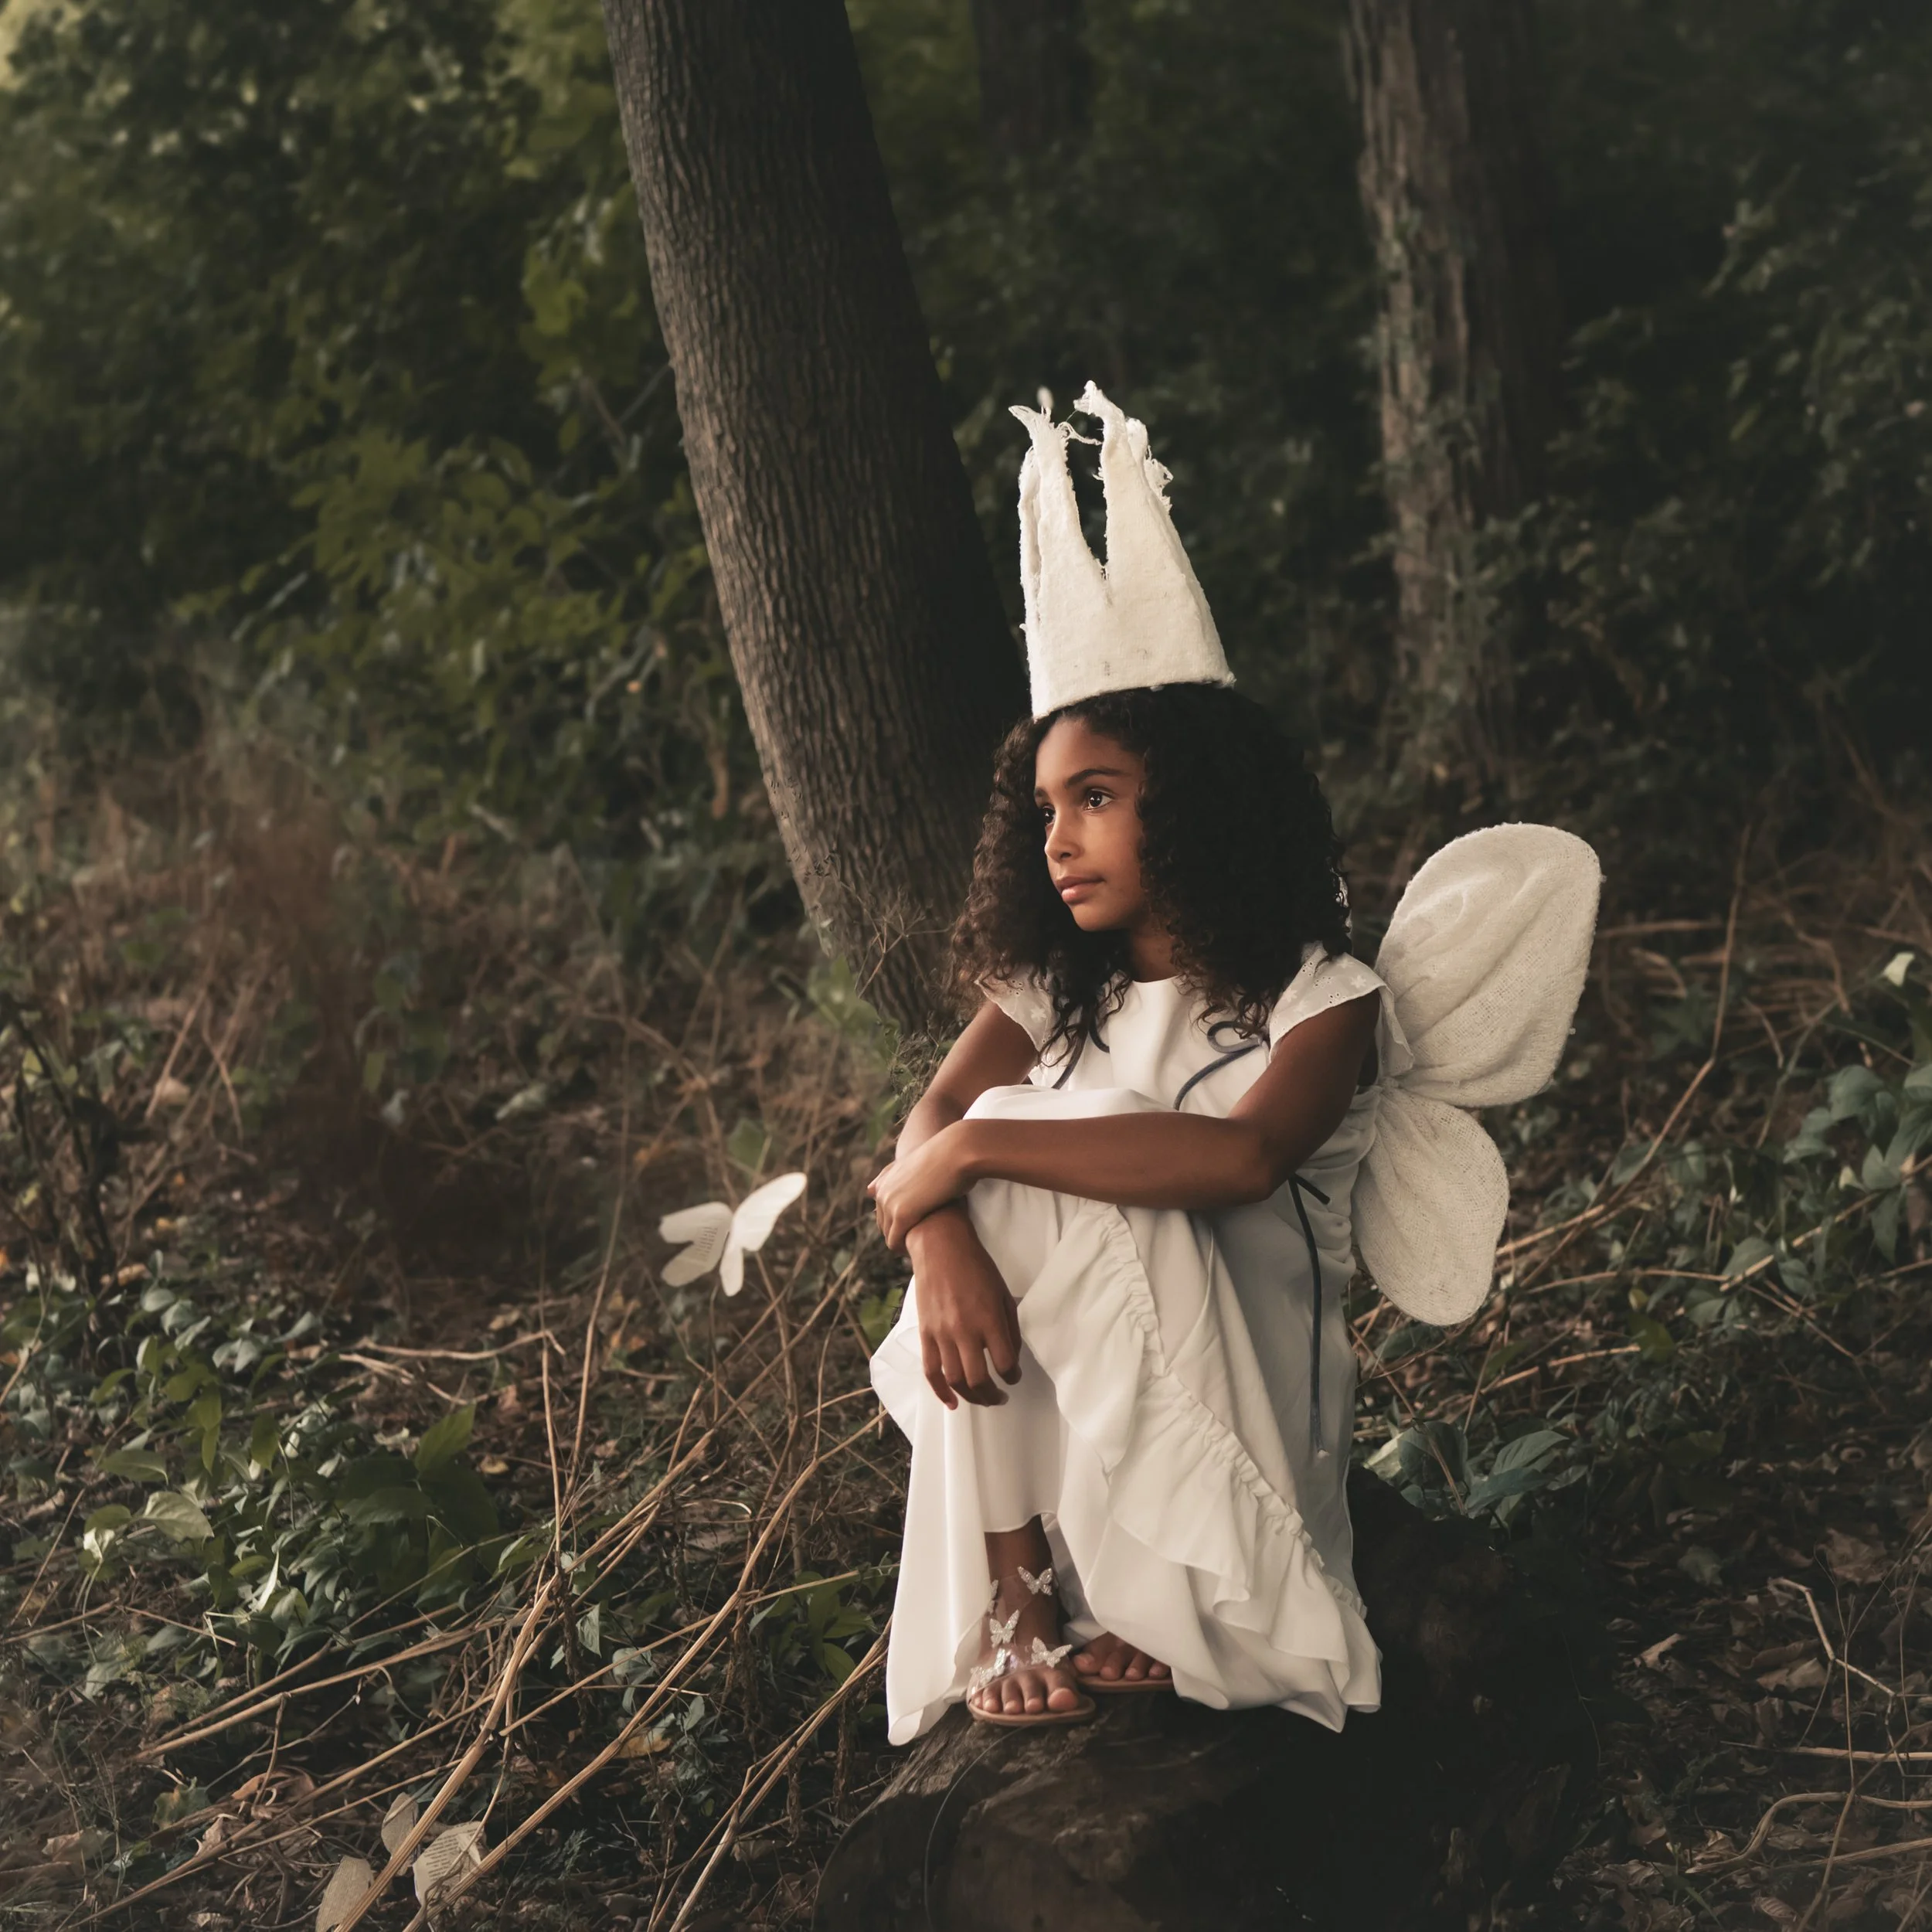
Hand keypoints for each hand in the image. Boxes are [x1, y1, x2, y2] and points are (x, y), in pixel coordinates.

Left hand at [867, 1124, 969, 1250]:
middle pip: (883, 1224)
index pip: (883, 1210)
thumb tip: (875, 1188)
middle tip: (921, 1242)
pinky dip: (904, 1249)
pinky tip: (920, 1250)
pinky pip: (894, 1242)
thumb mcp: (922, 1164)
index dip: (900, 1222)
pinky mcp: (901, 1214)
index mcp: (886, 1178)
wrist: (958, 1152)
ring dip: (902, 1243)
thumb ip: (900, 1175)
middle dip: (899, 1234)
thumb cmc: (949, 1158)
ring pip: (888, 1235)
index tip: (919, 1228)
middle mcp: (883, 1190)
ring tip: (923, 1247)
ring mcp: (890, 1202)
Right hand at [905, 1210, 1020, 1408]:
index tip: (1014, 1376)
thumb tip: (1010, 1357)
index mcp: (989, 1319)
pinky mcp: (925, 1334)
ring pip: (955, 1380)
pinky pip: (930, 1371)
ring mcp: (942, 1334)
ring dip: (970, 1397)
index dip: (1013, 1376)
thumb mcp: (1003, 1293)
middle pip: (979, 1379)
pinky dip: (940, 1391)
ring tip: (981, 1398)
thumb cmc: (977, 1267)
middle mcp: (965, 1330)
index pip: (1004, 1363)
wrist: (940, 1248)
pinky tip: (951, 1402)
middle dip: (992, 1395)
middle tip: (1000, 1397)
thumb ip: (1009, 1327)